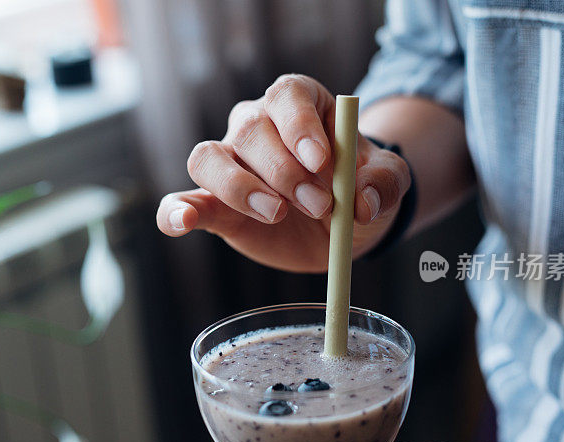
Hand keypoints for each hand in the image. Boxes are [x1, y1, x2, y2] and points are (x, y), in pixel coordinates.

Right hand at [156, 74, 410, 272]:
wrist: (339, 223)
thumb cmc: (358, 187)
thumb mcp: (387, 182)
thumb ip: (384, 184)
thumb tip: (362, 202)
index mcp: (300, 104)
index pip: (287, 96)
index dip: (299, 124)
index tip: (321, 160)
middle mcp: (256, 125)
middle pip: (250, 129)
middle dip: (284, 171)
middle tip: (320, 205)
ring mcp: (230, 163)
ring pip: (208, 158)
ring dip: (238, 187)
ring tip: (276, 214)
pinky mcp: (214, 203)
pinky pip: (183, 199)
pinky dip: (177, 210)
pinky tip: (184, 221)